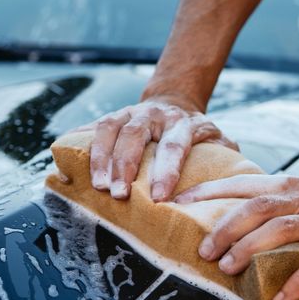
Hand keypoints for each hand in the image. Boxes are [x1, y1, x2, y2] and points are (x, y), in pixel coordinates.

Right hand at [73, 97, 236, 200]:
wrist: (173, 102)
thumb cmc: (196, 133)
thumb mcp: (217, 140)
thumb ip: (226, 156)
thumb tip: (234, 183)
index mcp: (183, 123)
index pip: (174, 146)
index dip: (166, 171)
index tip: (160, 197)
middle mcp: (154, 115)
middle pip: (135, 136)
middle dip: (125, 166)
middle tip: (119, 195)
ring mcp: (129, 113)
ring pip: (110, 129)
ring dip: (100, 158)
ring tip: (96, 186)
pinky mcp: (112, 117)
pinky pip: (91, 126)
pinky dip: (77, 140)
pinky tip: (64, 156)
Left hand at [174, 175, 298, 299]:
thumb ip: (273, 201)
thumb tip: (232, 217)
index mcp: (287, 186)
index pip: (241, 184)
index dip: (208, 191)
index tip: (177, 200)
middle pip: (256, 208)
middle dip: (225, 228)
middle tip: (204, 250)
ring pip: (280, 230)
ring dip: (250, 249)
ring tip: (228, 268)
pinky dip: (297, 282)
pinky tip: (279, 299)